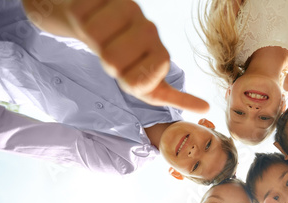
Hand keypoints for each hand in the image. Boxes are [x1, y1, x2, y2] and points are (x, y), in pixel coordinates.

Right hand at [65, 0, 208, 112]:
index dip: (127, 83)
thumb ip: (176, 98)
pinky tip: (92, 20)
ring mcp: (129, 10)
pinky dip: (81, 22)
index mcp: (160, 54)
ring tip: (102, 39)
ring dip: (93, 43)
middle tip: (111, 56)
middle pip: (112, 62)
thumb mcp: (151, 88)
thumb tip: (206, 108)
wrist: (96, 29)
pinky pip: (84, 17)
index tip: (127, 76)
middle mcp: (148, 30)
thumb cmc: (125, 63)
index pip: (140, 82)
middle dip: (106, 64)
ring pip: (96, 38)